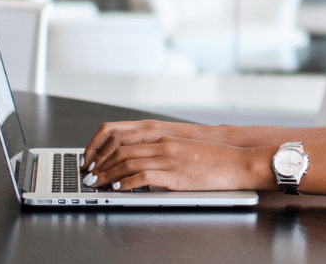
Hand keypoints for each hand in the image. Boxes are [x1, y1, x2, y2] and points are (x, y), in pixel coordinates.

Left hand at [82, 135, 270, 191]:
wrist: (236, 161)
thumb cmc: (213, 159)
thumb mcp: (183, 149)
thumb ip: (162, 153)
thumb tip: (140, 165)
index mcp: (164, 136)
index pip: (124, 138)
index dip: (104, 150)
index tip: (94, 161)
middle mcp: (163, 144)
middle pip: (121, 151)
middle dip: (100, 165)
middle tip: (89, 175)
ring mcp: (168, 158)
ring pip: (127, 163)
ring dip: (107, 175)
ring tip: (97, 184)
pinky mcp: (174, 174)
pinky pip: (141, 177)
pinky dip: (125, 183)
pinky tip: (117, 188)